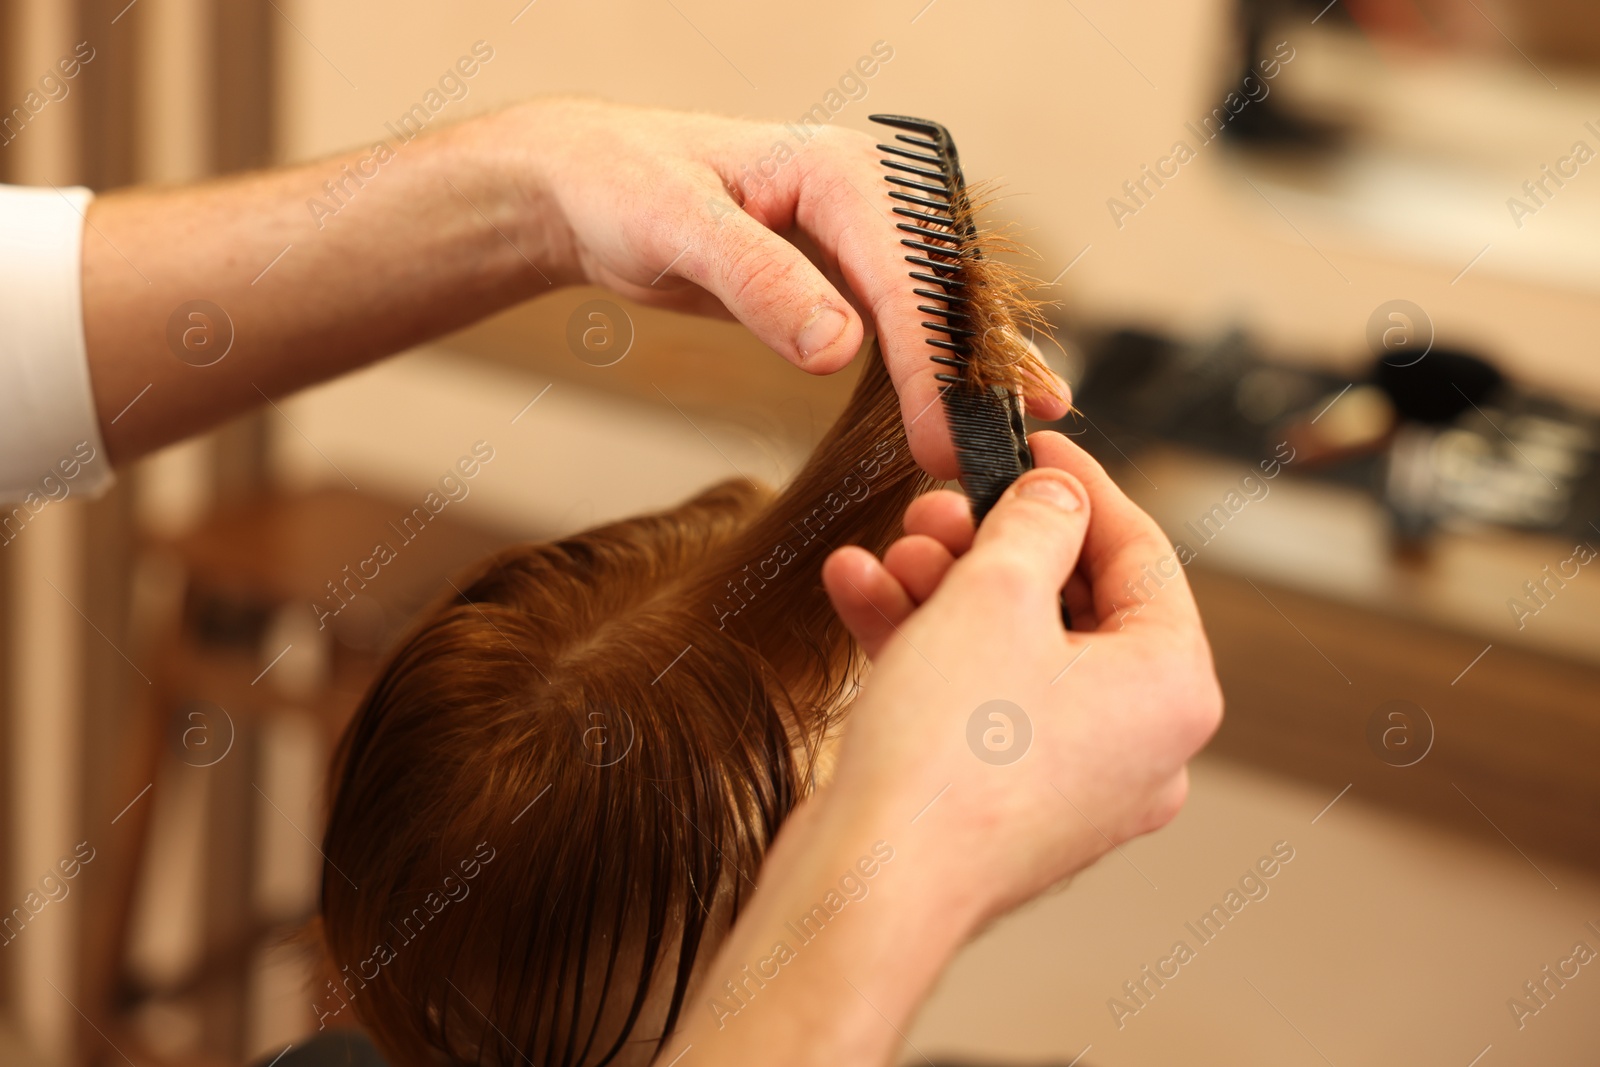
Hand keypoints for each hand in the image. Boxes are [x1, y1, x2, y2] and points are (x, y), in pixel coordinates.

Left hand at [499, 97, 1069, 478]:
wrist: (592, 184)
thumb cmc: (625, 186)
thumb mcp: (677, 227)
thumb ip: (759, 281)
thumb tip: (839, 347)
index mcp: (843, 170)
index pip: (905, 277)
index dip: (928, 364)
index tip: (941, 438)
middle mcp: (872, 196)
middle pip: (943, 294)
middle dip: (976, 373)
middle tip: (999, 453)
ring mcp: (864, 236)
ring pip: (936, 312)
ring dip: (972, 375)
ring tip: (1016, 436)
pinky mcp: (847, 272)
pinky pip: (904, 325)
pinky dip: (933, 369)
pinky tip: (962, 411)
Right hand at [820, 431, 1222, 919]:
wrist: (868, 888)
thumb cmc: (947, 757)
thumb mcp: (995, 593)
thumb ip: (1036, 521)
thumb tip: (1054, 494)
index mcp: (1173, 689)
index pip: (1142, 553)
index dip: (1078, 483)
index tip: (1030, 443)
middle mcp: (1141, 741)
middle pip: (1074, 601)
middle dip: (991, 542)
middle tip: (936, 506)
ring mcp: (1075, 779)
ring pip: (1017, 648)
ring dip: (945, 588)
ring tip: (887, 551)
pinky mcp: (1007, 801)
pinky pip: (980, 700)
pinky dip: (927, 646)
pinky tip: (860, 594)